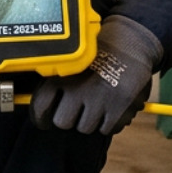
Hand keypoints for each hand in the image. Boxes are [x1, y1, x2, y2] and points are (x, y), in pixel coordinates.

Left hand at [30, 15, 163, 135]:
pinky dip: (108, 123)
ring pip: (85, 128)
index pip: (41, 105)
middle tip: (75, 111)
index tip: (44, 122)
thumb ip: (56, 81)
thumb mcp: (72, 61)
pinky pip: (107, 129)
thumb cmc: (98, 54)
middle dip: (68, 119)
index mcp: (63, 75)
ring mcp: (99, 100)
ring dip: (89, 121)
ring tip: (96, 105)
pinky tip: (110, 108)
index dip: (40, 118)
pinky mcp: (119, 109)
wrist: (131, 43)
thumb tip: (43, 107)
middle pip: (62, 122)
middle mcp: (79, 88)